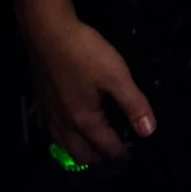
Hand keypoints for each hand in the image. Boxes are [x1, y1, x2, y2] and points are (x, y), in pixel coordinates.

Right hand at [25, 15, 155, 164]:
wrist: (48, 33)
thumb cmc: (85, 54)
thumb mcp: (117, 76)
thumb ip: (134, 104)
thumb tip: (148, 131)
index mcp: (85, 121)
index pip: (106, 147)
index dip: (122, 152)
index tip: (134, 151)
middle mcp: (64, 124)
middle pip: (81, 154)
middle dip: (99, 158)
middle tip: (115, 151)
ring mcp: (50, 114)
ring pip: (64, 145)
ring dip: (80, 150)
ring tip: (94, 145)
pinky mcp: (42, 102)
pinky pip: (54, 132)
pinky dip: (66, 138)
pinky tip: (71, 126)